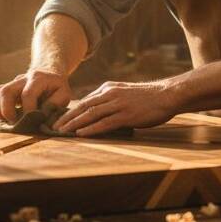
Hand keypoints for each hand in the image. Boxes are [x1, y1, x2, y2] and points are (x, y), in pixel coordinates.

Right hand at [0, 69, 71, 122]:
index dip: (28, 110)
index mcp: (38, 79)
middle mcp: (22, 79)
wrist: (48, 72)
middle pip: (6, 91)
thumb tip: (42, 118)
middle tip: (14, 123)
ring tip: (6, 122)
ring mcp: (11, 83)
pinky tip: (3, 118)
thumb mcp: (64, 94)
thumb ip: (55, 105)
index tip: (33, 121)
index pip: (28, 94)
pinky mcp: (5, 88)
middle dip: (7, 111)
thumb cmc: (56, 86)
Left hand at [52, 80, 177, 136]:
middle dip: (67, 118)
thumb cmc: (147, 97)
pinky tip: (81, 134)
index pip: (85, 101)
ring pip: (91, 114)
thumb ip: (110, 99)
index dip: (71, 111)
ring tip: (63, 132)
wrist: (166, 94)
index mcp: (108, 88)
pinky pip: (105, 122)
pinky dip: (91, 128)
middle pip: (84, 107)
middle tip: (54, 127)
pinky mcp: (126, 114)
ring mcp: (118, 104)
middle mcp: (110, 94)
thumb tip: (97, 111)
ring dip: (75, 124)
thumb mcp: (124, 93)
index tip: (59, 120)